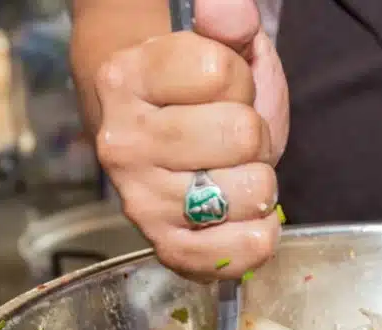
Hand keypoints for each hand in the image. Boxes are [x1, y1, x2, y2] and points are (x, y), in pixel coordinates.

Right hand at [94, 0, 288, 280]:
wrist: (163, 145)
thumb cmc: (198, 96)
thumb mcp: (218, 47)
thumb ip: (228, 22)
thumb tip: (228, 14)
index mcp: (127, 79)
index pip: (219, 70)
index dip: (239, 80)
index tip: (221, 91)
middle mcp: (123, 143)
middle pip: (242, 135)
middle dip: (254, 136)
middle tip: (231, 140)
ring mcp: (142, 201)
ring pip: (249, 192)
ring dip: (258, 184)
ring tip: (230, 173)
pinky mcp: (167, 248)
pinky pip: (237, 253)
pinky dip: (258, 237)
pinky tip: (244, 218)